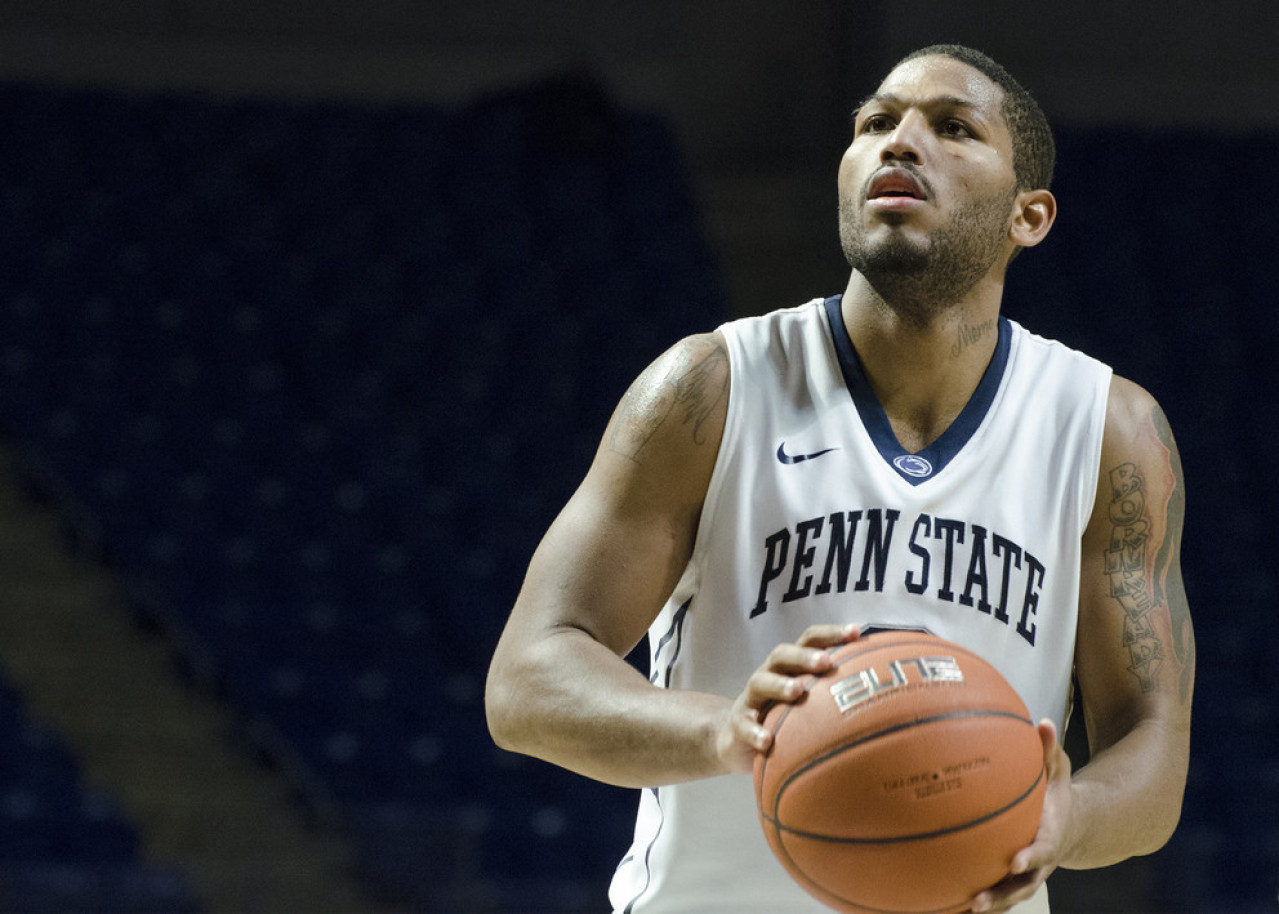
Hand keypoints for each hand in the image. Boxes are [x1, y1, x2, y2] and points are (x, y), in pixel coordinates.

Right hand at [714, 624, 858, 774]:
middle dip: (805, 655)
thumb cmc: (782, 716)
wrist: (733, 738)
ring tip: (798, 691)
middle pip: (783, 654)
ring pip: (760, 682)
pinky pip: (744, 725)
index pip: (810, 640)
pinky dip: (755, 732)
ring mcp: (750, 699)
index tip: (858, 632)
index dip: (832, 633)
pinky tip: (768, 742)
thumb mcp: (808, 705)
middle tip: (826, 662)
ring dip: (780, 684)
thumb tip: (892, 705)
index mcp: (789, 666)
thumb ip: (838, 698)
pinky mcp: (738, 725)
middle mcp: (768, 675)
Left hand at [970, 719, 1073, 912]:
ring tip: (957, 909)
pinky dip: (973, 899)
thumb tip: (1041, 722)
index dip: (1031, 857)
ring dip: (987, 905)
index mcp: (1051, 836)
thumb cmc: (1056, 794)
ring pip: (1007, 895)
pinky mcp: (1010, 878)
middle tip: (978, 900)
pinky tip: (942, 901)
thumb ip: (1049, 751)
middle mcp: (1039, 863)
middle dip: (1002, 895)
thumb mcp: (1058, 771)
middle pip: (1023, 887)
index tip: (1014, 860)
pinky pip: (994, 890)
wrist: (1069, 825)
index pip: (1043, 850)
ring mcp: (1026, 875)